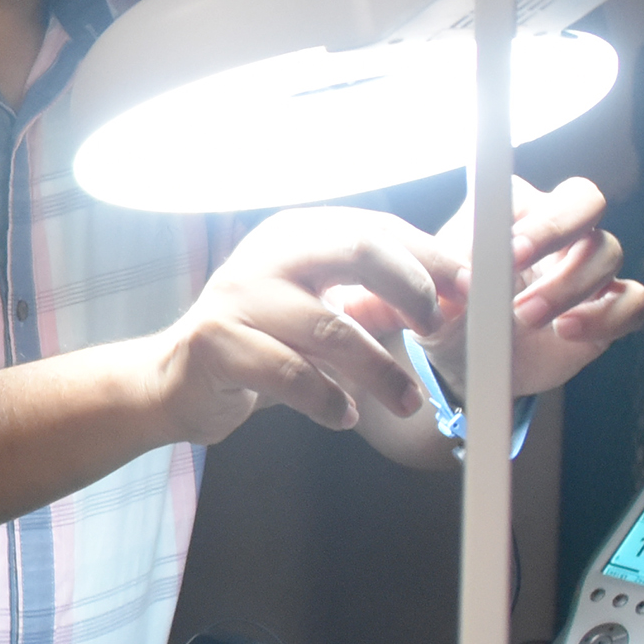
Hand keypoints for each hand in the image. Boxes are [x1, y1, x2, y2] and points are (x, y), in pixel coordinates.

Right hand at [134, 209, 461, 445]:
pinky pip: (289, 374)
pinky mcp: (216, 343)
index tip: (468, 290)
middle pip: (358, 249)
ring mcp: (239, 296)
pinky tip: (343, 415)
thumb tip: (452, 299)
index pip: (378, 229)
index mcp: (298, 234)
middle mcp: (268, 254)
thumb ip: (373, 298)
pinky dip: (328, 400)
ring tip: (405, 399)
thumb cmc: (260, 343)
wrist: (175, 380)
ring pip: (331, 326)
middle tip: (438, 327)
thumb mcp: (319, 309)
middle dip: (412, 287)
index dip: (431, 258)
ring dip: (380, 369)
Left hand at [359, 176, 643, 396]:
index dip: (530, 213)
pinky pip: (633, 298)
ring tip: (529, 316)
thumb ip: (404, 291)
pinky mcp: (608, 307)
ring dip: (570, 284)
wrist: (474, 362)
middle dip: (557, 234)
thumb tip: (379, 294)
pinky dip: (607, 314)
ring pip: (609, 251)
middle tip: (520, 270)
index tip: (506, 250)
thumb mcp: (423, 302)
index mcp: (513, 212)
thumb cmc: (450, 314)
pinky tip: (570, 331)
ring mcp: (587, 268)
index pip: (534, 188)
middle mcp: (557, 231)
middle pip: (587, 202)